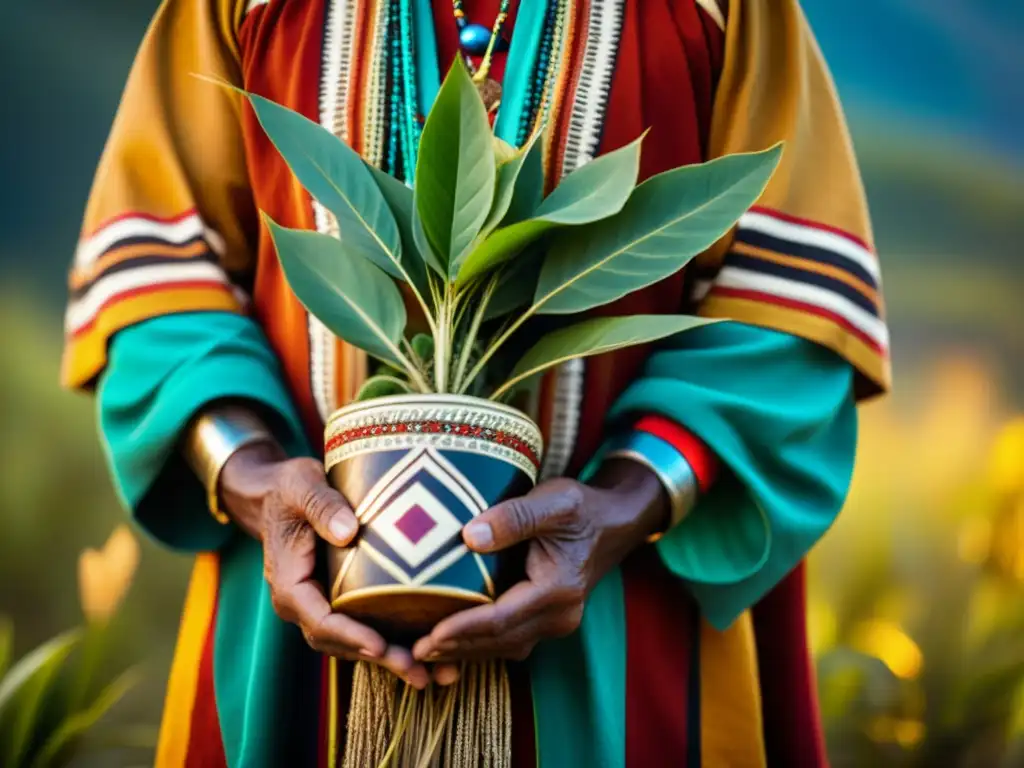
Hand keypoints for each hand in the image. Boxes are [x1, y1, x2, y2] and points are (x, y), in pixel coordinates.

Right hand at [219, 442, 456, 686]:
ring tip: (435, 673)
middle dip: (380, 658)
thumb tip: (347, 530)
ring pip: (357, 644)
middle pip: (342, 643)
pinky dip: (397, 642)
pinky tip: (433, 651)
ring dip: (393, 659)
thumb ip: (322, 506)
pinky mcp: (345, 602)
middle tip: (419, 672)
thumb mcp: (301, 486)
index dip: (349, 635)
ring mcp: (326, 606)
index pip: (318, 620)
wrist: (281, 496)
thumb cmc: (291, 488)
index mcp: (290, 585)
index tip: (379, 645)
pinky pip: (369, 627)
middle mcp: (306, 605)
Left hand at [411, 460, 667, 662]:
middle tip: (412, 652)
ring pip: (504, 647)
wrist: (613, 522)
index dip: (464, 629)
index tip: (429, 635)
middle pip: (501, 642)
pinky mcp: (547, 620)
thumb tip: (470, 536)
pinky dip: (481, 644)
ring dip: (466, 651)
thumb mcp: (553, 500)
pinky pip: (510, 640)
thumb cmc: (581, 507)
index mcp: (559, 589)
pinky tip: (451, 640)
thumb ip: (514, 517)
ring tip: (423, 651)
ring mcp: (555, 621)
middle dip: (456, 649)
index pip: (503, 619)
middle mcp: (559, 615)